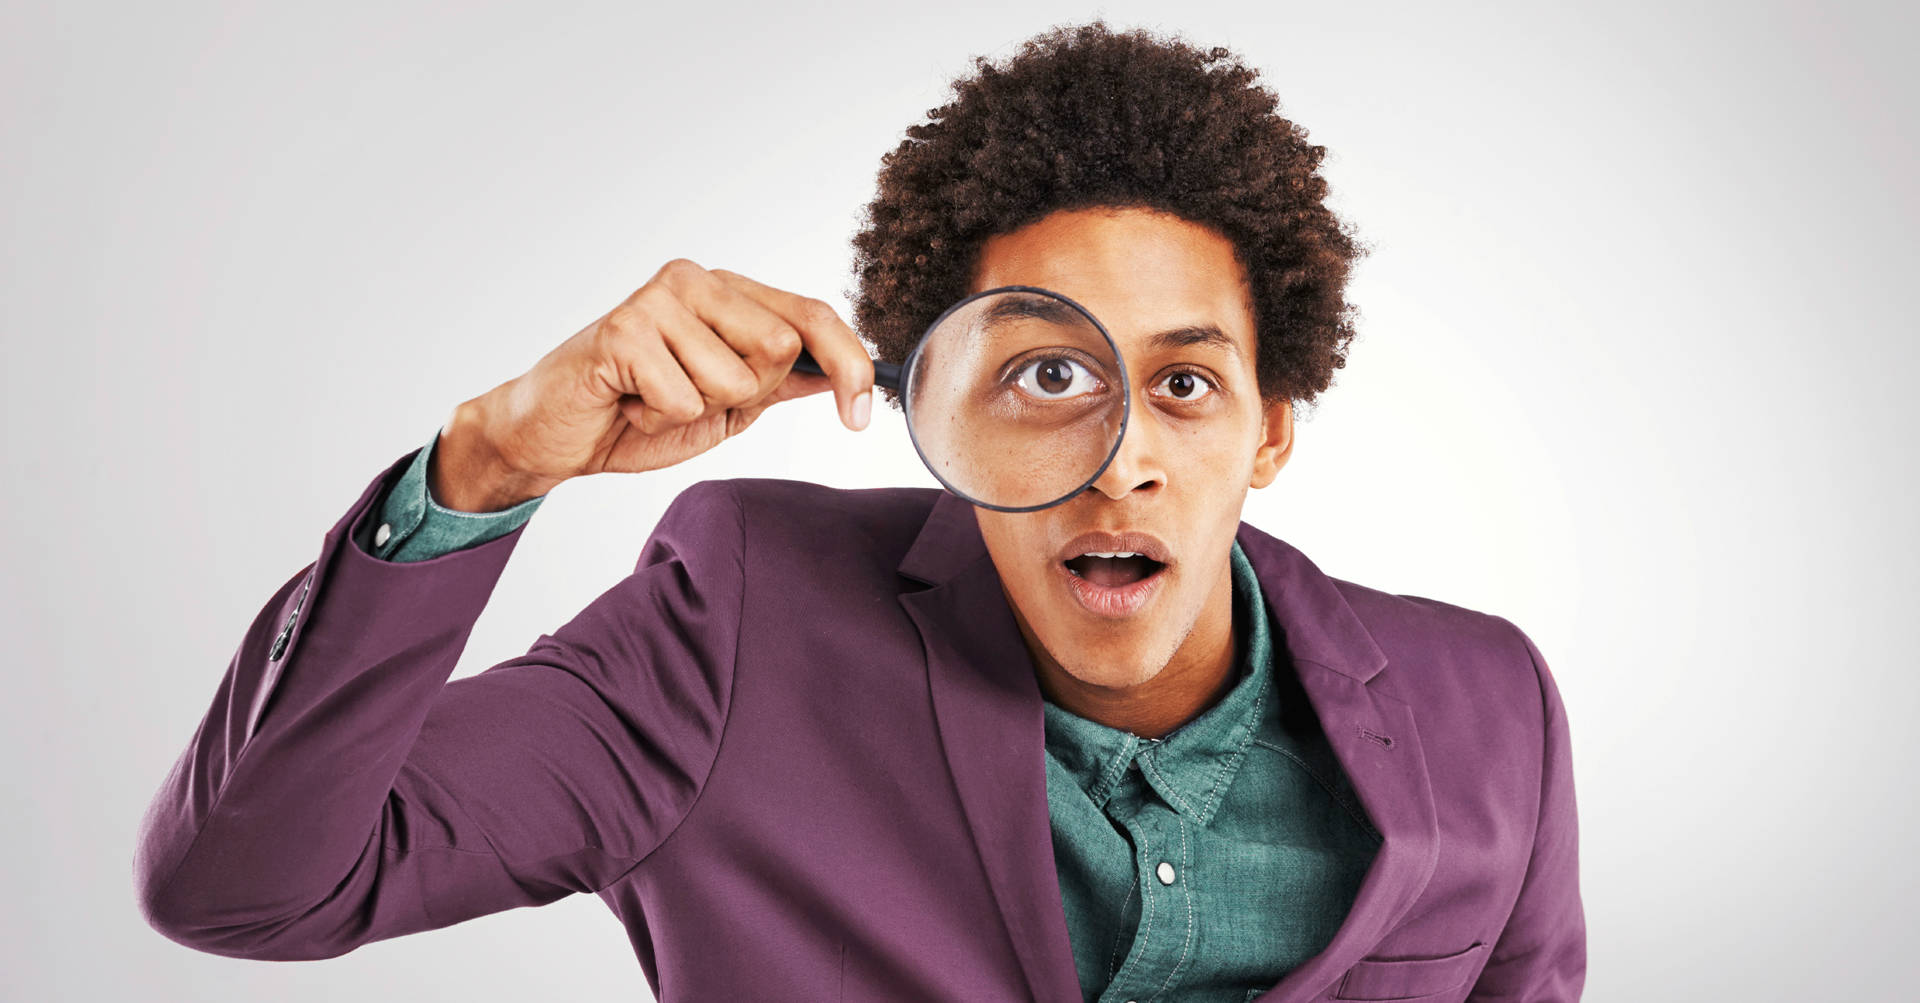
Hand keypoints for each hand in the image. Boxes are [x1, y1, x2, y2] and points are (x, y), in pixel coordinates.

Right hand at [432, 259, 874, 510]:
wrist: (556, 434)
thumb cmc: (637, 412)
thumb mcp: (729, 405)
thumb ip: (781, 382)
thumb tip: (847, 376)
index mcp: (728, 292)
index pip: (814, 314)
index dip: (849, 364)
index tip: (861, 418)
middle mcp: (696, 281)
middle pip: (782, 346)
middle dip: (748, 394)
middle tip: (695, 397)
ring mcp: (658, 299)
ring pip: (734, 378)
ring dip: (697, 410)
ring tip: (654, 398)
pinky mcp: (623, 329)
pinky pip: (684, 397)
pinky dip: (659, 417)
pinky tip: (629, 402)